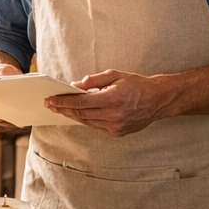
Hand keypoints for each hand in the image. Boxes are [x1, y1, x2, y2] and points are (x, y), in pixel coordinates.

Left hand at [44, 69, 172, 136]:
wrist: (158, 100)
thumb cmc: (136, 85)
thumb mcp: (115, 75)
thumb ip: (94, 80)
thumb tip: (75, 85)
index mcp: (112, 98)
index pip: (80, 101)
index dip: (63, 101)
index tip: (50, 100)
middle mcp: (114, 115)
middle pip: (81, 113)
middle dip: (63, 108)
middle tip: (50, 104)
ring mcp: (116, 126)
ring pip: (87, 121)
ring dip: (72, 115)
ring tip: (60, 109)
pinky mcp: (118, 132)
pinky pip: (96, 126)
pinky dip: (85, 120)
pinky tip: (77, 114)